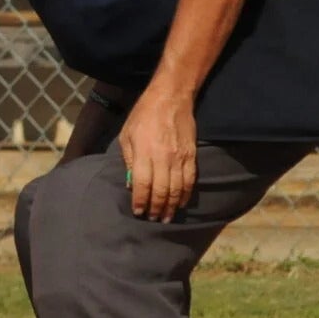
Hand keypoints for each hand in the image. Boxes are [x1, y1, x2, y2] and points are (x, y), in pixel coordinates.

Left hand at [117, 83, 198, 220]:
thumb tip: (131, 185)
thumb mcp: (126, 136)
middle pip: (161, 191)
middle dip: (156, 208)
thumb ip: (128, 161)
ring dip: (171, 206)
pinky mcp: (192, 155)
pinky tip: (181, 203)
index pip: (142, 185)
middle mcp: (163, 158)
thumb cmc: (143, 116)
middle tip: (152, 219)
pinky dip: (186, 194)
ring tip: (166, 217)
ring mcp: (180, 157)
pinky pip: (190, 180)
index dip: (140, 202)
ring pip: (177, 189)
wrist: (170, 98)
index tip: (138, 212)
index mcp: (144, 153)